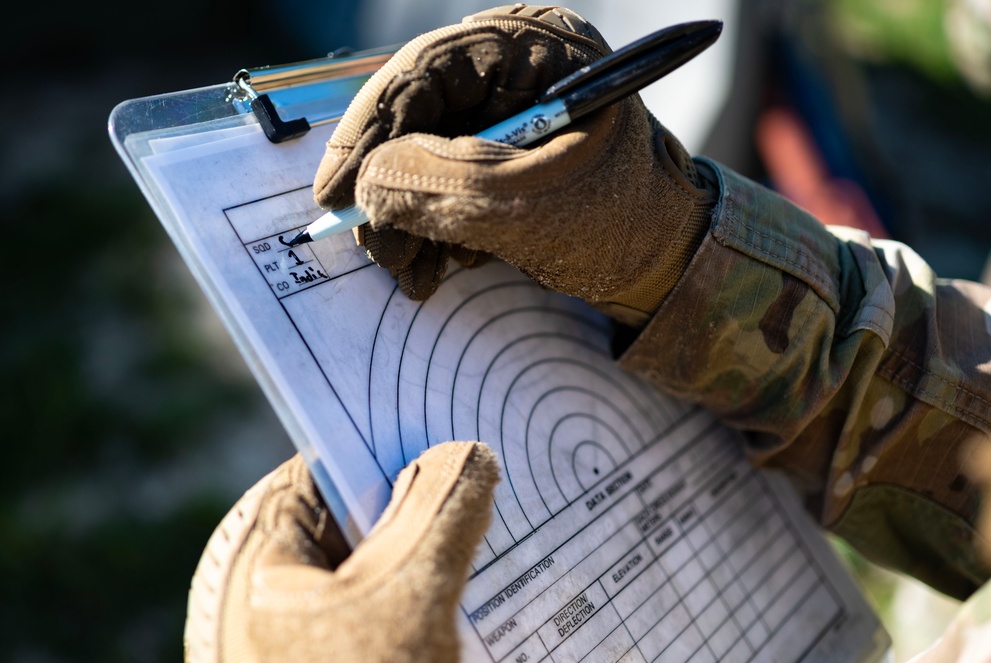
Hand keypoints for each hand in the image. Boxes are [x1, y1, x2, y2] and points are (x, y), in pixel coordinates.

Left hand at [184, 441, 498, 662]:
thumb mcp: (413, 597)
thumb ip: (444, 510)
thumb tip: (470, 456)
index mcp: (257, 557)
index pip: (324, 467)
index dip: (388, 444)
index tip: (452, 432)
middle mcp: (267, 591)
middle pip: (355, 517)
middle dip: (423, 503)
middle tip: (490, 486)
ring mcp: (297, 637)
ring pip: (376, 569)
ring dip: (433, 556)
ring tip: (496, 544)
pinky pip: (384, 614)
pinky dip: (427, 602)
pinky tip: (475, 608)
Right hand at [313, 4, 715, 325]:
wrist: (670, 265)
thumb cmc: (621, 224)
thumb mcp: (524, 205)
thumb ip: (437, 187)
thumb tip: (360, 188)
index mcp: (536, 49)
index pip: (426, 72)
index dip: (368, 133)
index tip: (333, 193)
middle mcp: (516, 70)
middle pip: (415, 115)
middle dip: (387, 188)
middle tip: (372, 247)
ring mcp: (506, 113)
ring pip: (421, 153)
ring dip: (404, 219)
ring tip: (410, 273)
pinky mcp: (500, 156)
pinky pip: (440, 182)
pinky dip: (427, 228)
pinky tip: (434, 267)